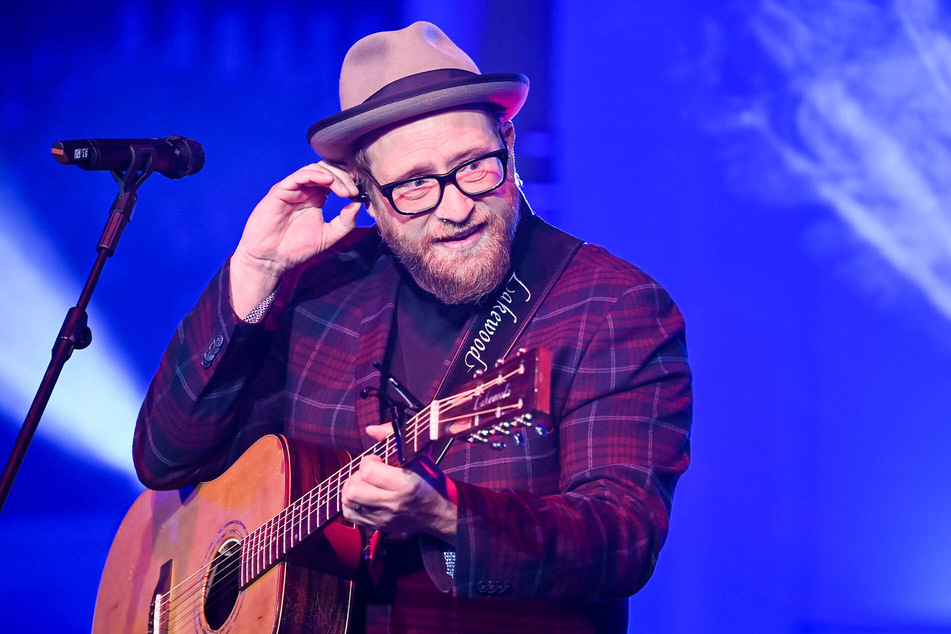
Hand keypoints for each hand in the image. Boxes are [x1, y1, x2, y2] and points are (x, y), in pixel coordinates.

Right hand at [229, 162, 361, 315]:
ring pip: (315, 169)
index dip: (348, 182)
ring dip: (333, 176)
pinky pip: (299, 176)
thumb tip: (358, 205)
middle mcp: (305, 190)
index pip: (335, 180)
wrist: (272, 259)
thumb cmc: (297, 248)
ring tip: (344, 192)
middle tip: (353, 191)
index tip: (359, 193)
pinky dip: (315, 175)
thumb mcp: (329, 236)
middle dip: (344, 177)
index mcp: (316, 197)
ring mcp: (293, 189)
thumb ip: (345, 222)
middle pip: (327, 170)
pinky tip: (328, 181)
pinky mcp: (281, 191)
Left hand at [341, 424, 457, 543]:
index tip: (377, 460)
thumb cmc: (430, 480)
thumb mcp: (418, 455)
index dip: (368, 461)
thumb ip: (392, 436)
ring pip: (348, 503)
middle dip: (355, 476)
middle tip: (367, 473)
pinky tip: (362, 496)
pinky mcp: (379, 526)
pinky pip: (351, 516)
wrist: (440, 511)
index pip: (368, 471)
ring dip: (351, 490)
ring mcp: (384, 517)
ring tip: (363, 484)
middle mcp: (392, 503)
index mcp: (404, 483)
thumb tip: (370, 429)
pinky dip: (351, 504)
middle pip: (353, 490)